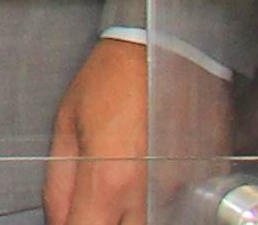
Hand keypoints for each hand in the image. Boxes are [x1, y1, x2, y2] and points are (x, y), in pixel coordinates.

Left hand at [46, 37, 232, 224]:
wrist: (166, 51)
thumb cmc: (111, 82)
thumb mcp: (66, 126)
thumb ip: (60, 184)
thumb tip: (56, 220)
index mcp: (109, 180)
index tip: (67, 218)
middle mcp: (150, 195)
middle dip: (100, 221)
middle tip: (90, 203)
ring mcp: (182, 194)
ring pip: (147, 224)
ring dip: (127, 215)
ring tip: (114, 188)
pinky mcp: (201, 187)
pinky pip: (173, 210)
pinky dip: (153, 205)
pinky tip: (142, 181)